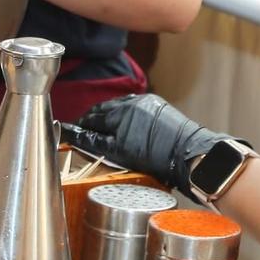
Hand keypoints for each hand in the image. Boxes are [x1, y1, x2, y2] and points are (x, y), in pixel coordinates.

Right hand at [72, 93, 232, 196]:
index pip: (91, 117)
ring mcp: (145, 101)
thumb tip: (74, 134)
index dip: (80, 126)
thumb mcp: (120, 153)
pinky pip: (133, 106)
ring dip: (108, 116)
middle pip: (104, 109)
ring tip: (102, 128)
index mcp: (120, 113)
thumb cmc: (154, 157)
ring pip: (119, 106)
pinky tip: (123, 123)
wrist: (187, 152)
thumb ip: (95, 141)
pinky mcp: (157, 104)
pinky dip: (124, 113)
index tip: (72, 133)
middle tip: (84, 131)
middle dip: (93, 119)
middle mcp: (131, 102)